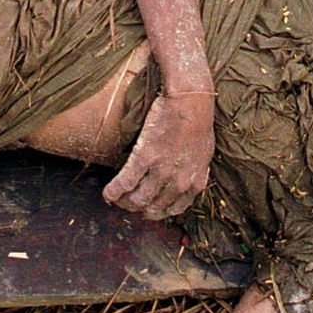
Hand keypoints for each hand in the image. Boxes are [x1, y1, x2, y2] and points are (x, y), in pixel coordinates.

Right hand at [102, 92, 214, 219]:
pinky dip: (114, 191)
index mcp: (195, 182)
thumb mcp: (204, 153)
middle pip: (153, 206)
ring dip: (125, 202)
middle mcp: (178, 182)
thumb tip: (189, 180)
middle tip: (129, 204)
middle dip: (139, 208)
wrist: (190, 101)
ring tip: (117, 199)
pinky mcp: (144, 158)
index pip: (174, 209)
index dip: (158, 211)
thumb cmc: (199, 122)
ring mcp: (161, 171)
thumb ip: (196, 171)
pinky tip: (107, 194)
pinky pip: (126, 182)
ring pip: (138, 198)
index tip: (148, 209)